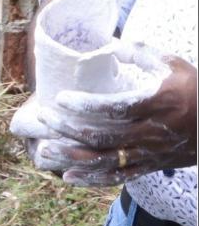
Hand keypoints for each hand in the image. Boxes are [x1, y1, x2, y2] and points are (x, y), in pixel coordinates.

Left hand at [36, 44, 196, 185]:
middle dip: (68, 128)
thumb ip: (142, 54)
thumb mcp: (175, 66)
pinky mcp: (151, 167)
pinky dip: (92, 179)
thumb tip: (109, 45)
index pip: (116, 108)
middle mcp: (153, 132)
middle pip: (103, 135)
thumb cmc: (196, 89)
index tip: (60, 98)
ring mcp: (151, 153)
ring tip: (44, 150)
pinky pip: (118, 177)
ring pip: (106, 160)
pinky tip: (68, 176)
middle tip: (43, 117)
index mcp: (159, 104)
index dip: (86, 105)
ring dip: (72, 156)